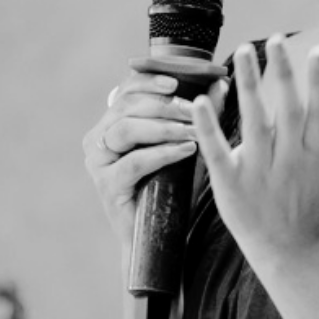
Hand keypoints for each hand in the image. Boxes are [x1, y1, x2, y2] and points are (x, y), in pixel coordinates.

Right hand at [83, 72, 226, 248]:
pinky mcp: (106, 185)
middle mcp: (98, 139)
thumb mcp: (187, 144)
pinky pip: (135, 161)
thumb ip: (200, 114)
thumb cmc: (172, 187)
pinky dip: (163, 152)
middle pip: (126, 106)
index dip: (149, 81)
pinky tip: (187, 150)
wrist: (160, 237)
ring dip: (165, 126)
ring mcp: (98, 162)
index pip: (126, 91)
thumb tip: (220, 83)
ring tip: (193, 130)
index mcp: (111, 124)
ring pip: (127, 129)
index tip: (176, 82)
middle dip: (164, 104)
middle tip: (194, 109)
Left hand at [192, 36, 318, 263]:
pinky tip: (200, 101)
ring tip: (242, 51)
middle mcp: (290, 159)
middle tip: (276, 40)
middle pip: (288, 111)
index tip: (317, 51)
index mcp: (316, 151)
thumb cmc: (311, 189)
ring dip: (248, 85)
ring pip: (255, 123)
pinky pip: (219, 152)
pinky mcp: (231, 184)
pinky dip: (209, 127)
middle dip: (282, 74)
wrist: (288, 244)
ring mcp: (260, 172)